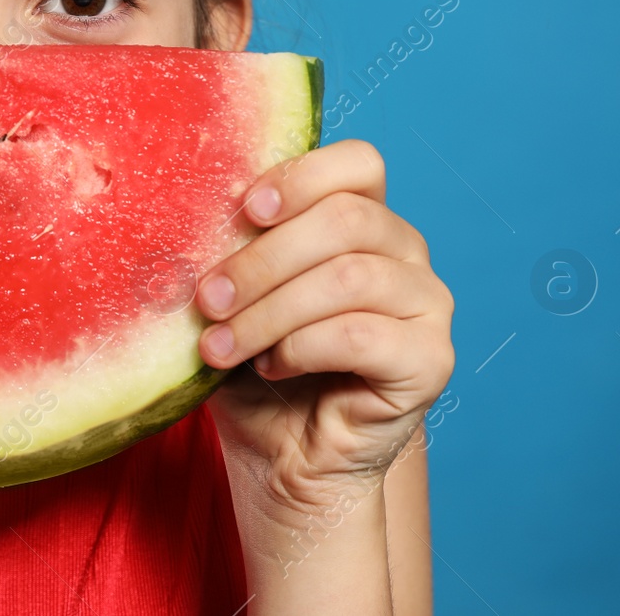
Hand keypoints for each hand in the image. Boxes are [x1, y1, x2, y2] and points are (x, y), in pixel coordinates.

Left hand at [193, 139, 454, 515]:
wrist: (282, 455)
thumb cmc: (255, 363)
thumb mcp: (235, 295)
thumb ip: (231, 248)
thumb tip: (189, 213)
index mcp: (364, 216)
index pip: (359, 163)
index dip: (301, 177)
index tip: (245, 209)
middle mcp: (405, 251)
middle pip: (346, 220)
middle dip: (262, 260)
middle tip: (206, 300)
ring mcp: (427, 304)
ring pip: (348, 277)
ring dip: (268, 312)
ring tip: (218, 346)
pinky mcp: (431, 360)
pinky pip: (361, 336)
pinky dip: (300, 349)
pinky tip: (270, 367)